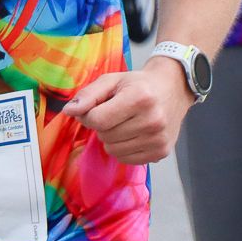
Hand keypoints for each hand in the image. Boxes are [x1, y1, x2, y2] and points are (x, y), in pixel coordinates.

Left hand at [60, 60, 191, 164]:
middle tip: (116, 113)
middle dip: (103, 126)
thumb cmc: (139, 84)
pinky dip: (123, 149)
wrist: (172, 89)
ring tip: (125, 123)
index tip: (96, 107)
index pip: (98, 120)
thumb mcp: (112, 80)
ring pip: (113, 150)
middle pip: (105, 136)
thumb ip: (88, 95)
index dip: (89, 115)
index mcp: (139, 98)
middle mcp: (152, 120)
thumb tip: (69, 111)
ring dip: (112, 138)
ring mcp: (158, 139)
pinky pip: (126, 160)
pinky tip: (134, 134)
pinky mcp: (161, 153)